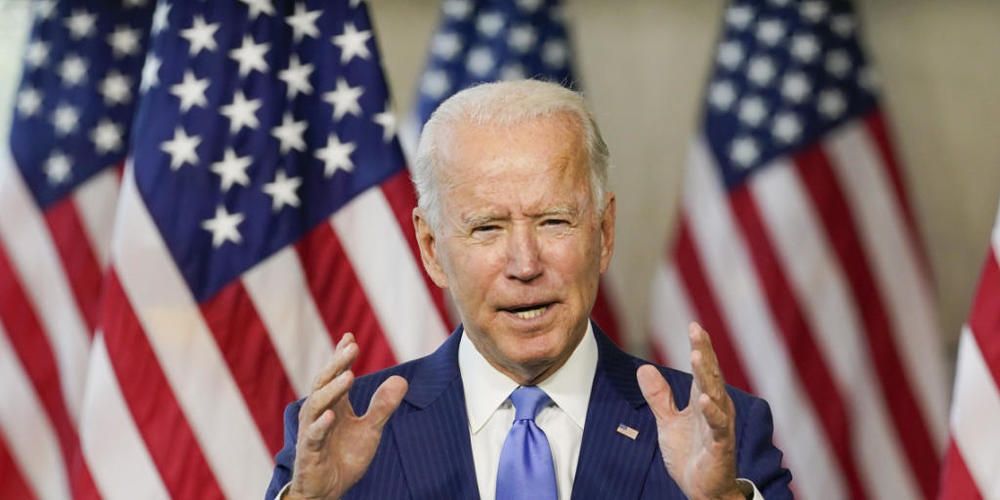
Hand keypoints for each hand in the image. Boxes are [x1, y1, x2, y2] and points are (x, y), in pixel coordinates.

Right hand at [287, 333, 407, 499]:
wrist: (328, 490)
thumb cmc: (344, 457)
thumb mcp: (370, 430)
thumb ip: (383, 406)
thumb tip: (401, 379)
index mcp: (334, 405)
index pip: (336, 374)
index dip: (341, 356)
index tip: (350, 337)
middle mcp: (320, 413)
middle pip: (325, 382)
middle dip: (337, 363)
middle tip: (351, 346)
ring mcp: (312, 431)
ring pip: (317, 404)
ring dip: (332, 390)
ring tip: (348, 375)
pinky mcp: (309, 452)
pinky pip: (314, 436)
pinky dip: (322, 425)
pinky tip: (332, 415)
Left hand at [636, 323, 745, 499]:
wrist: (703, 489)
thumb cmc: (690, 453)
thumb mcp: (668, 421)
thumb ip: (659, 396)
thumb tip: (644, 369)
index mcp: (703, 400)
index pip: (702, 369)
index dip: (700, 347)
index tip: (694, 325)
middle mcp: (715, 408)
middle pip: (710, 376)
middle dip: (704, 353)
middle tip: (697, 331)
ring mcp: (719, 426)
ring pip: (715, 395)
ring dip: (707, 376)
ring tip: (697, 356)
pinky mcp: (720, 446)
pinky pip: (718, 427)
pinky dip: (712, 413)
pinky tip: (705, 399)